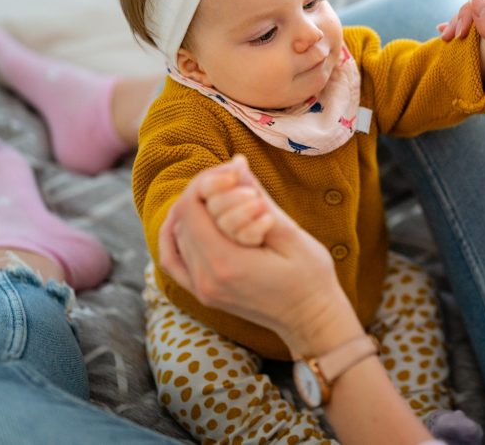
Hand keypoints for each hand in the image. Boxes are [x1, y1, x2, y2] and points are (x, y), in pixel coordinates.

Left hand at [158, 156, 363, 356]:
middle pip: (183, 218)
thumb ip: (258, 199)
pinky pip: (172, 259)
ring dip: (197, 210)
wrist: (311, 320)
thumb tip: (236, 163)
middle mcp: (205, 278)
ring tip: (226, 198)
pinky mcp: (202, 292)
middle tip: (236, 180)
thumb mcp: (291, 234)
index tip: (234, 171)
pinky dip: (176, 235)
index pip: (192, 207)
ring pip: (178, 234)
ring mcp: (200, 288)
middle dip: (206, 191)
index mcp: (226, 263)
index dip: (207, 180)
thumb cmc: (311, 278)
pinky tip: (190, 220)